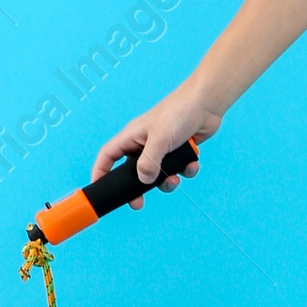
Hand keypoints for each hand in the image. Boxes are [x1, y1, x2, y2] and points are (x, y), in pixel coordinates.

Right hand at [91, 83, 221, 209]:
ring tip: (176, 178)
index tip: (99, 189)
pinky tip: (192, 164)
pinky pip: (179, 169)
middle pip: (134, 172)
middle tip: (139, 203)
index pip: (108, 155)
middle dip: (138, 188)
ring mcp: (163, 148)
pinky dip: (186, 170)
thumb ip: (149, 162)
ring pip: (158, 175)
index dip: (100, 171)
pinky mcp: (180, 151)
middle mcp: (145, 144)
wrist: (207, 102)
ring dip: (167, 181)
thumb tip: (143, 181)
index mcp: (132, 137)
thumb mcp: (160, 139)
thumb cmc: (179, 112)